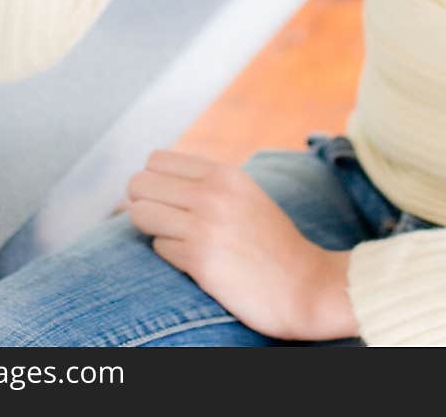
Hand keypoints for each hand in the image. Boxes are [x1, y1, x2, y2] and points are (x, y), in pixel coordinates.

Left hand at [124, 148, 360, 341]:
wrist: (306, 284)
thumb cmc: (271, 242)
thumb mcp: (244, 195)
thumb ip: (204, 184)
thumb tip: (144, 184)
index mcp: (224, 174)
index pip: (157, 160)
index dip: (152, 181)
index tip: (162, 199)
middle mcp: (212, 194)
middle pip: (139, 184)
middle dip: (141, 203)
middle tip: (160, 221)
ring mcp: (204, 227)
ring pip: (140, 215)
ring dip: (152, 229)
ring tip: (174, 239)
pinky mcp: (200, 261)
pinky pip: (158, 248)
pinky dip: (170, 255)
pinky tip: (193, 261)